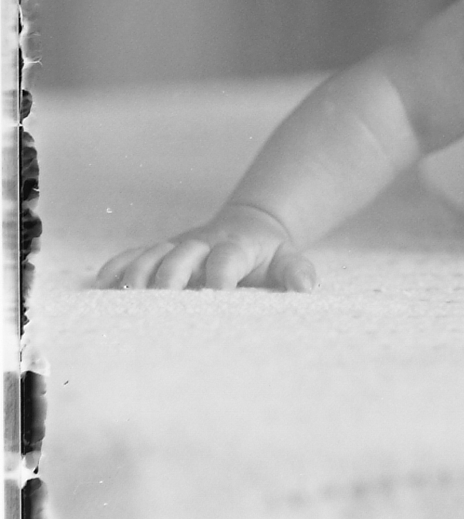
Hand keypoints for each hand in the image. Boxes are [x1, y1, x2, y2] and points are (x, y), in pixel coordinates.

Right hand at [95, 203, 316, 291]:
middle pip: (184, 253)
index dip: (222, 272)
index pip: (228, 257)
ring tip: (126, 294)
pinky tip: (102, 282)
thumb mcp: (287, 259)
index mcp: (237, 247)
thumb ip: (296, 272)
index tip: (217, 291)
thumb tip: (306, 287)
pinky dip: (118, 266)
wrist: (250, 224)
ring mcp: (178, 245)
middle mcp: (203, 244)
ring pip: (154, 253)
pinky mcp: (159, 250)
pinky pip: (134, 254)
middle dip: (172, 271)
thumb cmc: (268, 255)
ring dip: (139, 272)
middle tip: (162, 294)